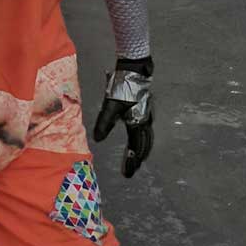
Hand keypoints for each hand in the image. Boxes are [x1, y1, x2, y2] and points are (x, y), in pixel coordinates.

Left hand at [93, 57, 153, 177]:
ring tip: (138, 161)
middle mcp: (145, 122)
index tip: (128, 174)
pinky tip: (140, 140)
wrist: (134, 71)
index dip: (131, 162)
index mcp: (137, 123)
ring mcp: (147, 116)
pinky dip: (144, 141)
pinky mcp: (146, 111)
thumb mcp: (111, 106)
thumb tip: (97, 140)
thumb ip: (104, 123)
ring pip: (148, 139)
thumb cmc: (122, 87)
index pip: (135, 148)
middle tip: (132, 171)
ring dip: (143, 151)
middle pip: (144, 146)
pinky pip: (147, 132)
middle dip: (138, 159)